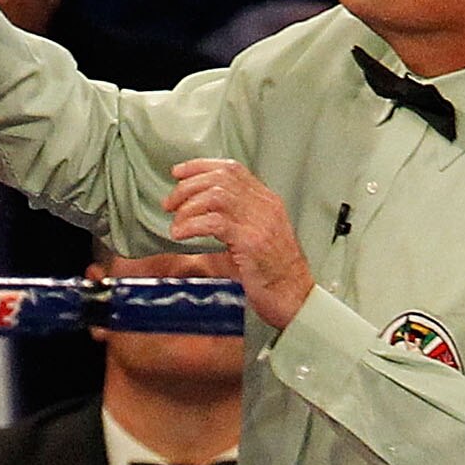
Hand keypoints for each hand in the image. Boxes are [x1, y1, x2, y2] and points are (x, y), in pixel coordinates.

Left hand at [166, 160, 312, 331]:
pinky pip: (214, 222)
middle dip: (188, 187)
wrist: (294, 297)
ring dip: (188, 207)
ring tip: (176, 223)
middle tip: (170, 204)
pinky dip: (192, 225)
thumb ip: (227, 226)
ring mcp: (259, 222)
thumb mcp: (251, 241)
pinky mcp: (251, 241)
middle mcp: (265, 206)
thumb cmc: (272, 275)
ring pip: (216, 196)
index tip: (179, 173)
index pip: (232, 169)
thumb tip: (191, 221)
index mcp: (266, 202)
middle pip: (220, 178)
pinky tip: (181, 234)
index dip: (201, 167)